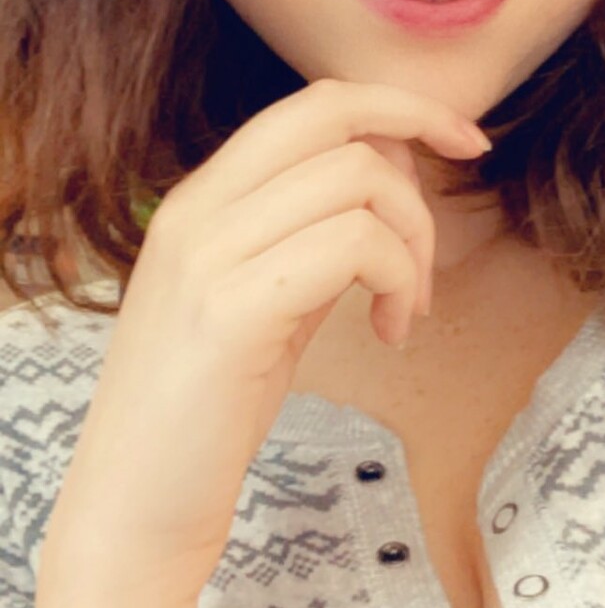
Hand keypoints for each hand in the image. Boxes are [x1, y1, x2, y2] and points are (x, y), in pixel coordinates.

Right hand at [37, 81, 489, 607]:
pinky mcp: (233, 310)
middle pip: (336, 115)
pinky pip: (354, 245)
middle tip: (434, 239)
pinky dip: (395, 281)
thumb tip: (390, 187)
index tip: (466, 141)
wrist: (135, 503)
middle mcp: (197, 209)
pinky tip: (388, 333)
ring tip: (403, 310)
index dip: (402, 108)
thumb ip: (306, 237)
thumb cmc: (204, 411)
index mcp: (200, 199)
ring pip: (359, 180)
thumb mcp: (258, 300)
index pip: (313, 104)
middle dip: (421, 149)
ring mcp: (209, 255)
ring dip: (412, 243)